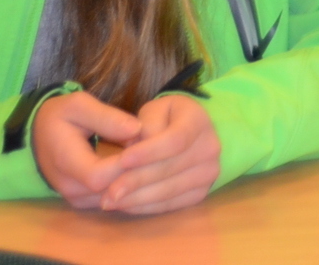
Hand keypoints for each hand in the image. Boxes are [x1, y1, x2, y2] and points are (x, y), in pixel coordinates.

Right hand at [32, 90, 140, 209]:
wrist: (38, 136)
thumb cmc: (59, 117)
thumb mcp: (78, 105)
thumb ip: (106, 117)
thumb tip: (138, 129)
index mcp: (64, 161)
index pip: (100, 176)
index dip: (127, 164)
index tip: (148, 144)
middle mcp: (69, 188)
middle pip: (111, 191)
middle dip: (137, 172)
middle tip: (157, 150)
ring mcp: (76, 199)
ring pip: (115, 200)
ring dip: (135, 181)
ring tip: (152, 157)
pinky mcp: (84, 202)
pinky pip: (112, 201)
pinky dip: (128, 187)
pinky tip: (141, 168)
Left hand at [96, 93, 221, 213]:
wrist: (188, 134)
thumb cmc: (164, 119)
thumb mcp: (153, 111)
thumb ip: (144, 125)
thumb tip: (133, 152)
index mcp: (198, 121)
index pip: (175, 140)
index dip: (149, 152)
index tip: (122, 160)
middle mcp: (210, 148)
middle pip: (170, 169)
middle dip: (136, 181)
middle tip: (108, 191)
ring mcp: (209, 174)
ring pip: (169, 191)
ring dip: (137, 199)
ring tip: (110, 202)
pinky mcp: (200, 194)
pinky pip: (170, 205)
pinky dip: (145, 207)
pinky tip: (125, 206)